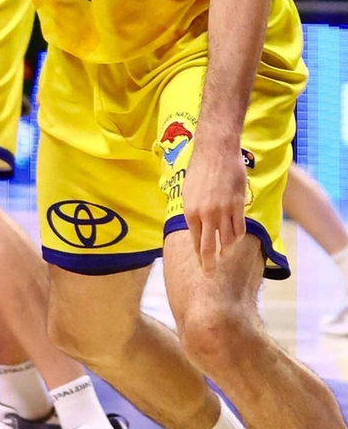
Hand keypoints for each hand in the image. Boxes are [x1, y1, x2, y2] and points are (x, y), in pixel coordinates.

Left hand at [180, 131, 248, 271]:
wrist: (215, 151)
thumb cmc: (200, 169)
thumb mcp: (188, 192)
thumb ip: (193, 211)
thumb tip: (197, 228)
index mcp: (190, 212)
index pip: (195, 241)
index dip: (198, 255)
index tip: (201, 266)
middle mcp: (206, 214)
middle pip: (209, 247)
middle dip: (209, 264)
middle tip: (210, 276)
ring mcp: (223, 211)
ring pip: (228, 239)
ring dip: (227, 249)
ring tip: (226, 254)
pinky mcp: (237, 205)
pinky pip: (240, 227)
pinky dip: (238, 235)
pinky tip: (236, 238)